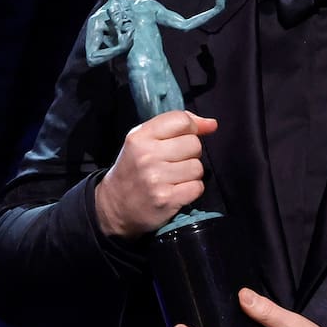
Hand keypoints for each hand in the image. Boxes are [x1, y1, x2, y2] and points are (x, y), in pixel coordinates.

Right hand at [95, 110, 217, 237]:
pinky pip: (197, 187)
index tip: (186, 137)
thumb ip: (175, 126)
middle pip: (194, 144)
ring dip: (191, 174)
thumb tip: (211, 124)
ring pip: (198, 167)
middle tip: (174, 162)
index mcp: (140, 137)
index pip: (181, 120)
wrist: (114, 206)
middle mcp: (147, 156)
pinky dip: (191, 190)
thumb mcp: (144, 140)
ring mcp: (156, 179)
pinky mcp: (166, 199)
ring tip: (174, 178)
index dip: (191, 128)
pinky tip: (177, 191)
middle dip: (190, 154)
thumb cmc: (133, 169)